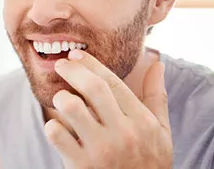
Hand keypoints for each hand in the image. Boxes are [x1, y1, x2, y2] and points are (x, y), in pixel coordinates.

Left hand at [44, 49, 171, 168]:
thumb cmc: (149, 163)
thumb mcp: (161, 132)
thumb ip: (156, 97)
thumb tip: (157, 63)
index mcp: (142, 122)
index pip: (113, 82)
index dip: (91, 64)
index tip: (76, 55)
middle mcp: (124, 134)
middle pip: (93, 88)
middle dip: (73, 71)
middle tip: (61, 64)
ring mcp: (101, 151)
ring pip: (72, 107)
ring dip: (62, 97)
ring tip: (61, 98)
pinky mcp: (81, 167)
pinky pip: (57, 135)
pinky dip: (52, 126)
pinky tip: (57, 127)